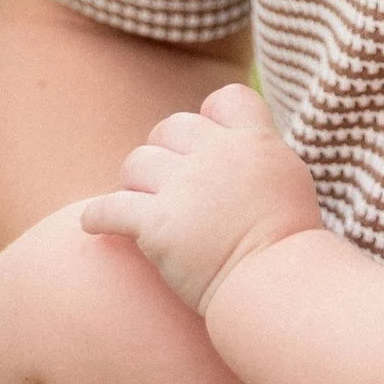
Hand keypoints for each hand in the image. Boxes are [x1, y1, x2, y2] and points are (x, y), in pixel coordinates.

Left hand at [79, 83, 324, 312]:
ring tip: (138, 205)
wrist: (277, 284)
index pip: (225, 98)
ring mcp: (184, 187)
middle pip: (171, 127)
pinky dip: (97, 217)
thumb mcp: (289, 180)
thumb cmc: (289, 244)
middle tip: (164, 182)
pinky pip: (108, 209)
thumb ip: (261, 155)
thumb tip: (243, 144)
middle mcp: (217, 154)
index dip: (210, 118)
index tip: (204, 145)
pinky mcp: (156, 225)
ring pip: (137, 162)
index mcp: (254, 141)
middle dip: (165, 151)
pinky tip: (94, 226)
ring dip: (134, 183)